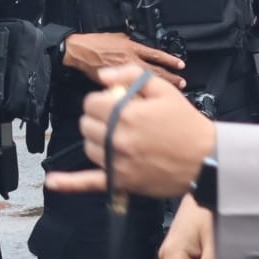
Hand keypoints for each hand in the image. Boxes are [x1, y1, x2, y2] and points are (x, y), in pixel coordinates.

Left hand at [44, 64, 215, 197]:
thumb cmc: (185, 122)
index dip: (101, 100)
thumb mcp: (163, 89)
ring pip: (89, 147)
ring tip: (118, 137)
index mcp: (126, 114)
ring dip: (98, 139)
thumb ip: (130, 75)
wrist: (206, 158)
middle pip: (87, 125)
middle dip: (98, 118)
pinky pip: (89, 183)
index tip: (115, 102)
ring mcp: (118, 163)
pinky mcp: (122, 182)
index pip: (92, 103)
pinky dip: (69, 183)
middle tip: (118, 119)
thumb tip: (102, 78)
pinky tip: (52, 182)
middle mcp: (118, 139)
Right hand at [62, 32, 185, 87]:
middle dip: (170, 78)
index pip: (156, 55)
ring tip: (170, 92)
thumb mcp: (118, 37)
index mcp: (132, 48)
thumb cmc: (96, 43)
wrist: (80, 51)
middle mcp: (130, 61)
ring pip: (145, 83)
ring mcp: (123, 75)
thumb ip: (132, 44)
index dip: (170, 61)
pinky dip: (140, 95)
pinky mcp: (114, 84)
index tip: (181, 65)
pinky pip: (130, 91)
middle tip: (182, 83)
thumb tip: (143, 50)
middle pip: (155, 72)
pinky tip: (147, 101)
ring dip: (159, 87)